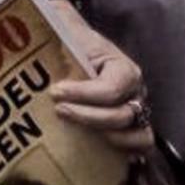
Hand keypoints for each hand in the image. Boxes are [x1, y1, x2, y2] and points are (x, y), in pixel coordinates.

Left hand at [50, 0, 153, 151]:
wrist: (76, 41)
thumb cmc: (71, 40)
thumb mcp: (68, 33)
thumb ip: (60, 32)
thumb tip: (46, 32)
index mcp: (123, 68)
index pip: (112, 88)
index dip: (84, 94)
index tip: (55, 91)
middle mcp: (135, 92)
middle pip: (123, 115)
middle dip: (89, 117)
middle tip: (59, 110)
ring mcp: (135, 111)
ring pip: (138, 135)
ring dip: (109, 138)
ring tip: (79, 134)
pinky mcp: (128, 127)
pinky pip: (139, 147)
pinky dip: (124, 152)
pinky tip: (99, 152)